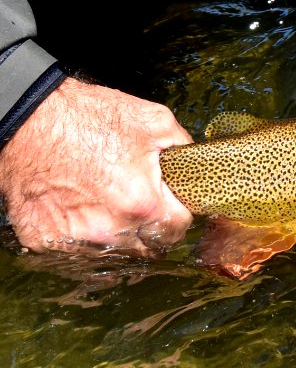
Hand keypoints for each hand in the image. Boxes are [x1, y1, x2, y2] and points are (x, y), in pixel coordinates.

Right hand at [0, 78, 193, 254]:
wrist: (27, 116)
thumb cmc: (88, 116)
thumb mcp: (153, 121)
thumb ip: (183, 149)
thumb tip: (195, 166)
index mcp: (143, 205)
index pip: (179, 227)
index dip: (179, 212)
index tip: (170, 202)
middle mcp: (110, 230)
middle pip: (149, 246)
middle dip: (151, 228)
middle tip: (141, 203)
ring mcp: (75, 239)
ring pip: (115, 251)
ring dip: (119, 235)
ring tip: (108, 203)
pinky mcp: (45, 240)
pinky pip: (76, 248)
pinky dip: (82, 233)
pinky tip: (78, 207)